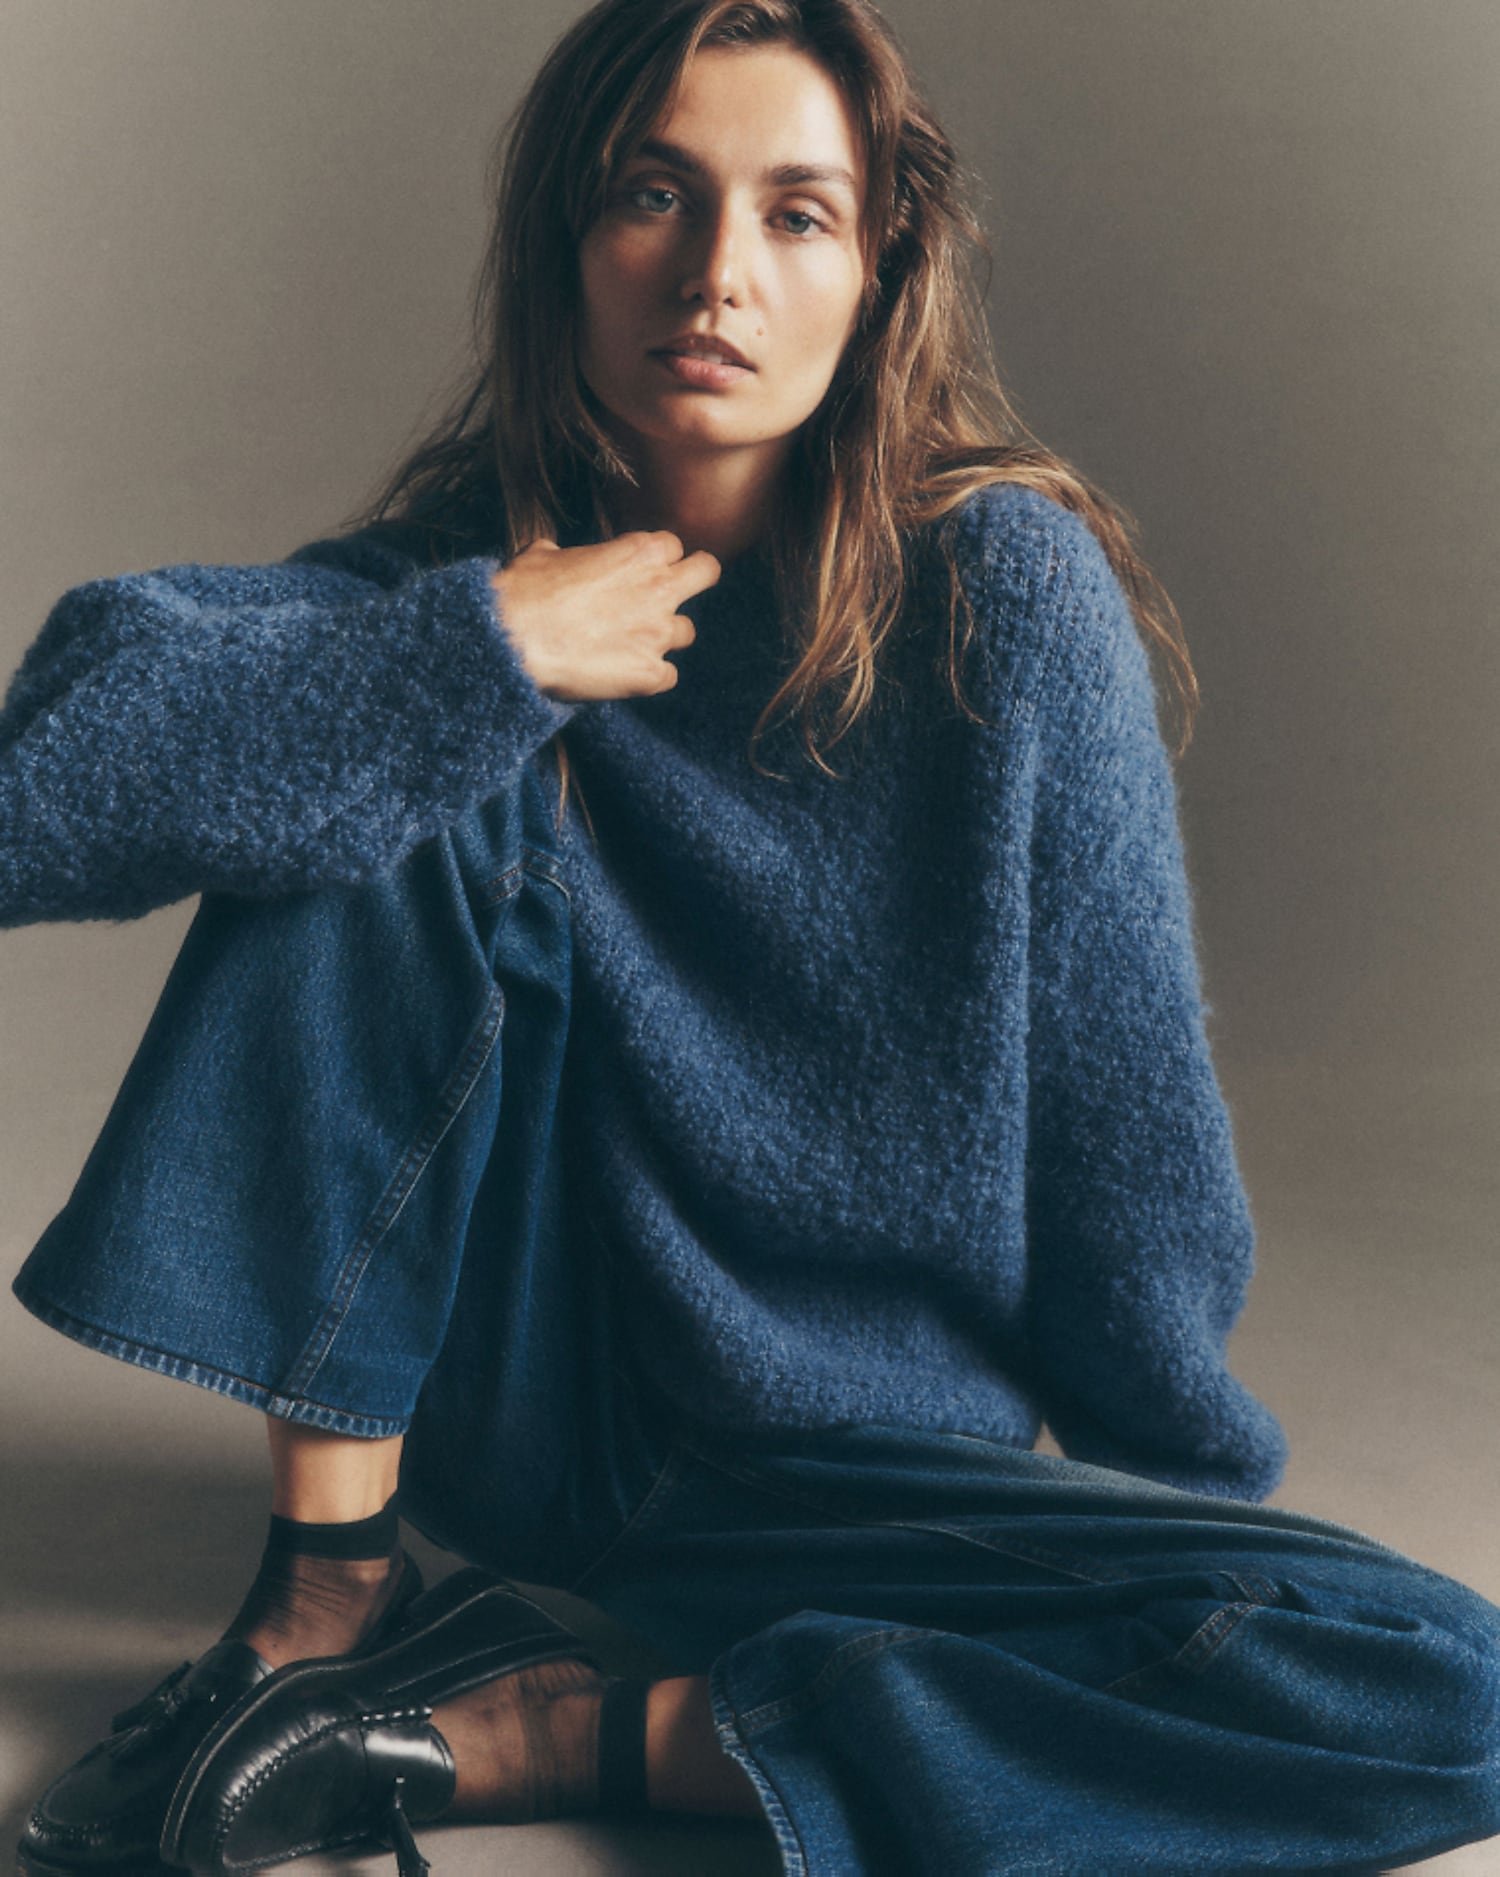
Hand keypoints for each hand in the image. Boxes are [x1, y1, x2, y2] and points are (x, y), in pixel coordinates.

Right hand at [491, 532, 719, 701]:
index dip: (657, 558)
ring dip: (665, 636)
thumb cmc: (524, 593)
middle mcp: (659, 589)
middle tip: (677, 590)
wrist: (513, 642)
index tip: (643, 569)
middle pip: (707, 572)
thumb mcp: (543, 554)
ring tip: (634, 643)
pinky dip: (651, 676)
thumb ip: (569, 554)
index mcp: (638, 552)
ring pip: (687, 632)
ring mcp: (658, 634)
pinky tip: (626, 675)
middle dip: (696, 578)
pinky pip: (668, 675)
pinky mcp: (650, 674)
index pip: (671, 545)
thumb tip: (559, 557)